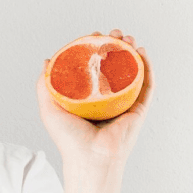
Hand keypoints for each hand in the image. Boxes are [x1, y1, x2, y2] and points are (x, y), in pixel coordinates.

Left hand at [35, 29, 153, 168]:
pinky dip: (147, 66)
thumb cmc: (68, 139)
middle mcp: (108, 99)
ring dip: (131, 51)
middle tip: (112, 33)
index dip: (95, 49)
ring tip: (126, 37)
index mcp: (89, 98)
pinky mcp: (138, 109)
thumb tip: (47, 61)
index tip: (93, 36)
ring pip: (132, 71)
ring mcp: (125, 103)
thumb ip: (45, 85)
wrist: (90, 158)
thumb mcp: (49, 108)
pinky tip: (141, 51)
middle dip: (115, 46)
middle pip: (114, 66)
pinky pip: (146, 84)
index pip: (94, 67)